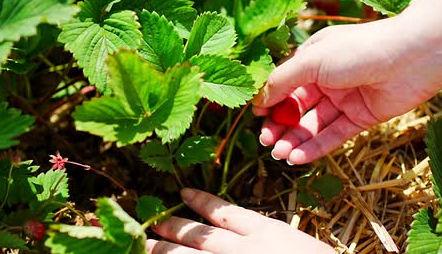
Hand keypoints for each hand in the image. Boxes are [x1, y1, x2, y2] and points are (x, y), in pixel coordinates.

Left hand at [146, 188, 335, 253]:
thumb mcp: (293, 243)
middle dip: (173, 229)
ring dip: (167, 251)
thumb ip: (268, 238)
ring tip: (147, 246)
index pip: (225, 212)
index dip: (202, 201)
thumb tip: (239, 235)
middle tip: (152, 223)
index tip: (183, 193)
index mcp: (264, 232)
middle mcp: (242, 249)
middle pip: (199, 236)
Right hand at [253, 17, 441, 164]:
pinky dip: (315, 147)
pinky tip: (297, 157)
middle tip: (265, 141)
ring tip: (278, 154)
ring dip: (295, 139)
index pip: (285, 83)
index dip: (270, 100)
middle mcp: (327, 79)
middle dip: (280, 124)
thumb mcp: (311, 61)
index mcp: (314, 58)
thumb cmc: (358, 50)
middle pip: (297, 107)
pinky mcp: (361, 118)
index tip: (254, 116)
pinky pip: (334, 135)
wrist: (410, 58)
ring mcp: (345, 99)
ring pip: (313, 124)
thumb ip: (282, 81)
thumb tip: (258, 98)